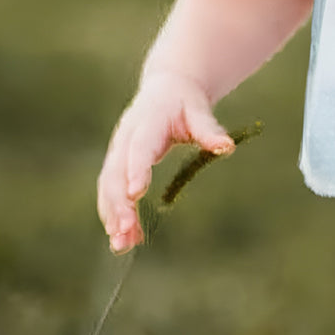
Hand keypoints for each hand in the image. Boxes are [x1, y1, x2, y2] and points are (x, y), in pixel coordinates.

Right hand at [96, 72, 233, 252]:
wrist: (165, 88)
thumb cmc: (185, 102)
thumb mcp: (198, 110)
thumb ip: (209, 130)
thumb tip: (226, 148)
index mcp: (146, 122)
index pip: (139, 149)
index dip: (136, 170)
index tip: (136, 195)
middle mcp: (125, 139)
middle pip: (115, 174)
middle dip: (118, 204)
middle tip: (126, 233)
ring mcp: (117, 153)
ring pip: (108, 187)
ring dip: (112, 216)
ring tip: (122, 245)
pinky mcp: (116, 166)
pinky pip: (111, 193)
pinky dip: (115, 215)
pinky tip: (126, 239)